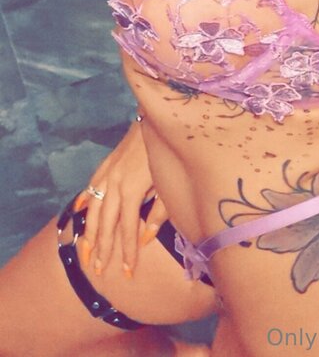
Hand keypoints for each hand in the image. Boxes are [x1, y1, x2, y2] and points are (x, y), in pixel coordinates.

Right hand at [74, 119, 168, 278]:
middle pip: (105, 223)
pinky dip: (84, 202)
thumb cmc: (166, 154)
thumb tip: (145, 239)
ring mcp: (107, 174)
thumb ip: (158, 213)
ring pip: (93, 209)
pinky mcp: (106, 165)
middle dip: (102, 248)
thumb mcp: (168, 185)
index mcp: (132, 191)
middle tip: (98, 270)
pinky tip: (78, 213)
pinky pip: (91, 188)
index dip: (127, 252)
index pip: (128, 229)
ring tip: (84, 252)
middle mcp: (114, 184)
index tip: (126, 272)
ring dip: (88, 232)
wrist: (155, 119)